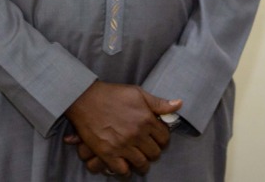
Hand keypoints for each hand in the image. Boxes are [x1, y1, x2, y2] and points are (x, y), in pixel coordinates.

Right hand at [63, 81, 181, 175]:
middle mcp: (137, 133)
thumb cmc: (112, 94)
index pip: (164, 137)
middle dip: (153, 152)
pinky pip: (123, 170)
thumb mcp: (138, 93)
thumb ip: (158, 103)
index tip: (158, 140)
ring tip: (140, 161)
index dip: (163, 140)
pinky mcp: (108, 153)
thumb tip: (179, 104)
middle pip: (154, 153)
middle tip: (148, 150)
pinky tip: (126, 165)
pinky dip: (126, 171)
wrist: (86, 99)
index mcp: (146, 119)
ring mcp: (123, 145)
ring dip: (142, 164)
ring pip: (141, 163)